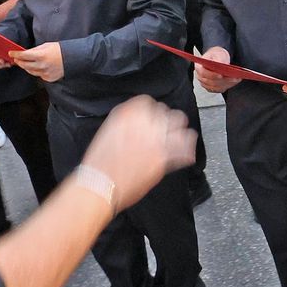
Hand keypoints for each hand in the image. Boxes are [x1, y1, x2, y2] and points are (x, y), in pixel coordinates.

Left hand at [11, 42, 64, 81]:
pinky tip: (37, 67)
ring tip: (25, 62)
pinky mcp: (48, 78)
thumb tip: (25, 53)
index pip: (24, 55)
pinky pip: (39, 75)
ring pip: (30, 71)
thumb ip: (35, 50)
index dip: (16, 54)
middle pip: (25, 65)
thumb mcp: (46, 46)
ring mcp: (45, 73)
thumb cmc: (60, 50)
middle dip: (19, 61)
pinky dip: (36, 71)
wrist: (73, 58)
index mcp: (41, 55)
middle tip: (16, 59)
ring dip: (26, 67)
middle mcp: (42, 66)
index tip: (11, 53)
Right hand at [81, 95, 195, 209]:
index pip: (148, 102)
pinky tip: (187, 154)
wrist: (100, 184)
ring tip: (181, 136)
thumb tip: (137, 124)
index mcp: (128, 114)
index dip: (151, 110)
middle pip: (167, 112)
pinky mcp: (163, 158)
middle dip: (167, 119)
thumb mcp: (108, 131)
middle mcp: (144, 123)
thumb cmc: (99, 162)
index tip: (152, 116)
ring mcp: (156, 139)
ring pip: (179, 126)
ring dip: (180, 131)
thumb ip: (125, 123)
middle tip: (167, 127)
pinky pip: (184, 150)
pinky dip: (187, 152)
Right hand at [194, 46, 239, 92]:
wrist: (218, 58)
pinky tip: (235, 81)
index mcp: (199, 67)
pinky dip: (228, 85)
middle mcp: (200, 77)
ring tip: (237, 79)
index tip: (221, 75)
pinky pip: (220, 89)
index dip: (212, 75)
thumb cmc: (216, 55)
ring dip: (227, 83)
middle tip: (234, 77)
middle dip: (223, 80)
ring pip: (216, 87)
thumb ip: (218, 59)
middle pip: (211, 82)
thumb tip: (220, 64)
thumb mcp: (218, 53)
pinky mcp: (212, 88)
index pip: (203, 73)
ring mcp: (206, 83)